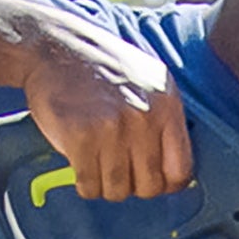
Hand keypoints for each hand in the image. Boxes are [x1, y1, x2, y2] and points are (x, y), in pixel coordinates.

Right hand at [21, 10, 192, 201]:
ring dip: (104, 184)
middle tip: (117, 168)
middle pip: (149, 188)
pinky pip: (89, 186)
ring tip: (96, 160)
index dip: (164, 183)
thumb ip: (165, 122)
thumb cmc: (103, 67)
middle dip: (132, 185)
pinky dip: (83, 182)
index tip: (149, 177)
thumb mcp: (150, 82)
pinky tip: (80, 161)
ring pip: (118, 191)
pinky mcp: (81, 138)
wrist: (58, 46)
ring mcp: (113, 129)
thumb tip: (176, 171)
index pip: (181, 172)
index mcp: (167, 106)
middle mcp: (144, 118)